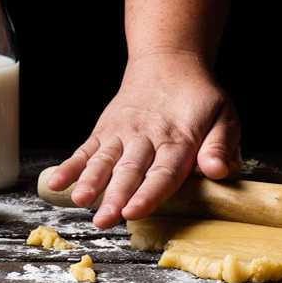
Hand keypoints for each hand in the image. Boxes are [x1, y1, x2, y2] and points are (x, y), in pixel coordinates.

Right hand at [46, 51, 240, 228]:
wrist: (168, 61)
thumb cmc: (199, 97)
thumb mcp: (225, 116)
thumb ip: (221, 146)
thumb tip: (217, 171)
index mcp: (178, 138)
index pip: (163, 171)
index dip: (148, 193)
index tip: (134, 212)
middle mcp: (146, 136)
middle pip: (129, 170)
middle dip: (114, 196)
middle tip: (103, 221)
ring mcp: (122, 132)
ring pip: (104, 160)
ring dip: (90, 182)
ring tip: (78, 201)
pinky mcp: (105, 129)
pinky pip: (86, 149)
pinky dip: (70, 166)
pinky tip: (57, 182)